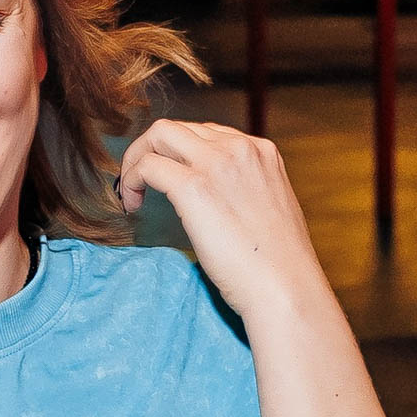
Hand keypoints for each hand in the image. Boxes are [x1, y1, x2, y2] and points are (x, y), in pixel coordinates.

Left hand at [114, 120, 323, 319]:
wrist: (286, 287)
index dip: (177, 154)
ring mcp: (217, 164)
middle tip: (138, 182)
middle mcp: (240, 148)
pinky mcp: (194, 187)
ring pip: (158, 135)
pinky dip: (130, 181)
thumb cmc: (278, 264)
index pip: (205, 133)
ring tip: (131, 192)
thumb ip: (243, 189)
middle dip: (148, 150)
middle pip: (176, 128)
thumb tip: (214, 198)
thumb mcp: (269, 209)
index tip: (166, 179)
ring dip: (135, 160)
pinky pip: (148, 166)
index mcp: (261, 151)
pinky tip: (132, 205)